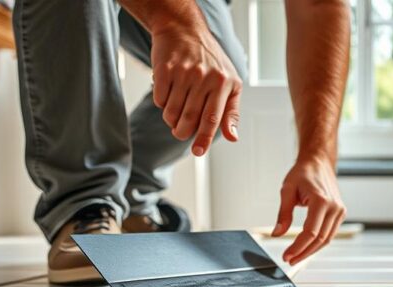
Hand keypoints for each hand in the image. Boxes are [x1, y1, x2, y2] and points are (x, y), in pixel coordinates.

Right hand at [150, 24, 241, 156]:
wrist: (184, 29)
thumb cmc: (211, 61)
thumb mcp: (230, 82)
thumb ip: (231, 111)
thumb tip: (232, 137)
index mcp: (224, 83)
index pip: (213, 118)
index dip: (204, 138)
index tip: (197, 152)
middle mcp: (204, 77)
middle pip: (190, 118)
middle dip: (182, 132)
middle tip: (180, 133)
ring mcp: (184, 72)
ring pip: (172, 112)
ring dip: (171, 119)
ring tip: (175, 112)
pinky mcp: (164, 69)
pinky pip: (160, 99)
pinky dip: (162, 104)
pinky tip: (168, 94)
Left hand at [272, 157, 345, 264]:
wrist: (318, 162)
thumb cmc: (303, 173)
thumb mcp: (287, 191)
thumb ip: (283, 214)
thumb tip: (277, 234)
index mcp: (321, 201)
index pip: (310, 233)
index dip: (297, 247)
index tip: (287, 256)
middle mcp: (334, 207)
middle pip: (319, 240)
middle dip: (303, 253)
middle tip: (289, 260)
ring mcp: (340, 211)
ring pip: (326, 240)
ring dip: (311, 251)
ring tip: (296, 257)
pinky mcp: (340, 213)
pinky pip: (330, 233)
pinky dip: (318, 243)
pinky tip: (306, 247)